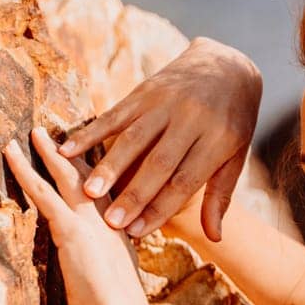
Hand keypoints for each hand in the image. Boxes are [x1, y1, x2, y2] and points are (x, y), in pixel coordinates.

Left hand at [4, 125, 144, 304]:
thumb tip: (98, 286)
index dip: (99, 174)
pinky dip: (26, 171)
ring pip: (67, 177)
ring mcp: (92, 223)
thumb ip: (105, 278)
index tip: (91, 155)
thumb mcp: (116, 291)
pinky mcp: (71, 230)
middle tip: (63, 133)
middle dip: (77, 153)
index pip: (110, 195)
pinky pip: (43, 192)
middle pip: (92, 178)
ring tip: (35, 132)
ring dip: (49, 152)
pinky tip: (12, 153)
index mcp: (123, 235)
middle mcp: (111, 222)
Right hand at [56, 36, 262, 243]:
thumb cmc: (232, 122)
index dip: (160, 208)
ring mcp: (165, 102)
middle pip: (157, 163)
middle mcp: (190, 119)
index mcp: (217, 140)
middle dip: (133, 195)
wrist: (228, 66)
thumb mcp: (236, 156)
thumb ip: (221, 195)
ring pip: (133, 138)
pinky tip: (69, 149)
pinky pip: (114, 113)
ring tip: (88, 191)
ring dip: (109, 166)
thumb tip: (214, 238)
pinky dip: (90, 132)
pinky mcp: (145, 90)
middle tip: (111, 222)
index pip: (184, 181)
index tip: (137, 232)